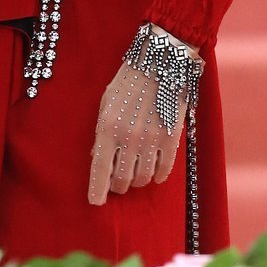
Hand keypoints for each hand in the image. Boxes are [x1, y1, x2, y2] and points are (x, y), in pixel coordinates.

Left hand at [88, 62, 185, 204]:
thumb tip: (96, 158)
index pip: (100, 171)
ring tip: (135, 169)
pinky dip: (157, 175)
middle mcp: (128, 138)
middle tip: (118, 181)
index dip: (97, 191)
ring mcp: (151, 141)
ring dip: (137, 179)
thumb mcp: (106, 103)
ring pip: (142, 179)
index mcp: (107, 128)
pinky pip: (163, 171)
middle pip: (122, 180)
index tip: (96, 202)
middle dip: (118, 185)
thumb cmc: (129, 82)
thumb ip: (101, 132)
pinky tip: (154, 169)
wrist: (161, 64)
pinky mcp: (170, 140)